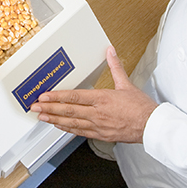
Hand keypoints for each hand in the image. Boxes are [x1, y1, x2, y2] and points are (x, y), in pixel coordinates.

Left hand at [30, 46, 157, 142]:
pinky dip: (67, 129)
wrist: (151, 126)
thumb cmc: (141, 108)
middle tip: (35, 107)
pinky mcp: (100, 135)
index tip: (44, 96)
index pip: (74, 97)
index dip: (57, 97)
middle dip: (49, 108)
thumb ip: (115, 67)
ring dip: (54, 120)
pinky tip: (59, 127)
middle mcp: (98, 113)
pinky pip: (80, 132)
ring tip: (41, 117)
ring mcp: (98, 126)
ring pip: (71, 123)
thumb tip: (110, 51)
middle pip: (68, 111)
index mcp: (103, 98)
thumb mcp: (127, 84)